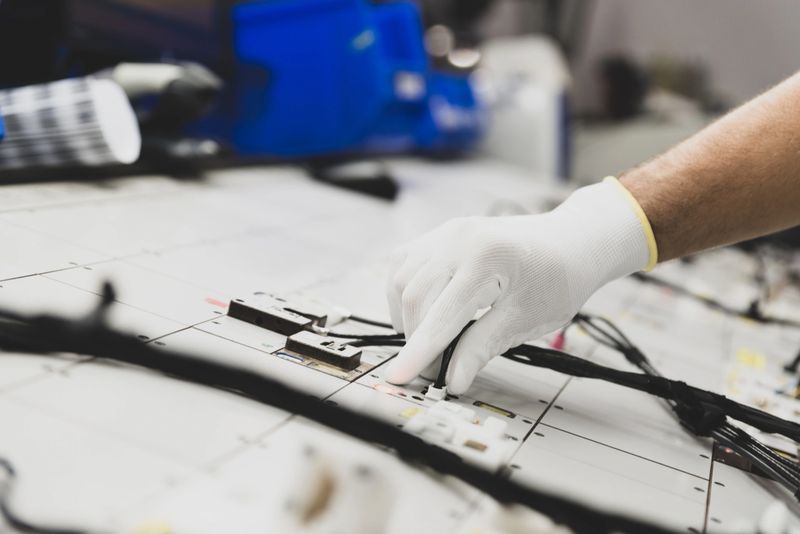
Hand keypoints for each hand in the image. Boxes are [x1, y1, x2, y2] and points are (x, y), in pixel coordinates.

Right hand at [384, 178, 654, 393]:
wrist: (568, 243)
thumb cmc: (555, 280)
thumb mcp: (526, 320)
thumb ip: (483, 347)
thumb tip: (453, 379)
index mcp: (487, 259)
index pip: (442, 314)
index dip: (419, 351)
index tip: (399, 378)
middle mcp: (458, 239)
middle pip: (414, 297)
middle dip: (416, 340)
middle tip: (435, 370)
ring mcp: (445, 233)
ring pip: (402, 281)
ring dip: (409, 317)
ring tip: (432, 341)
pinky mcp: (438, 235)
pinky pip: (404, 266)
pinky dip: (407, 295)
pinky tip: (426, 313)